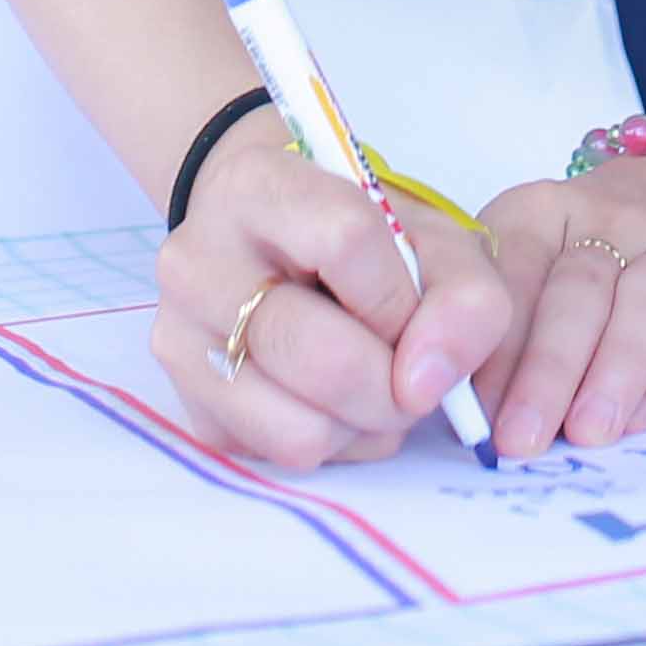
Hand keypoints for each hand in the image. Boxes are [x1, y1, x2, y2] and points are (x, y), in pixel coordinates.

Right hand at [155, 107, 512, 471]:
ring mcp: (181, 339)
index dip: (401, 297)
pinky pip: (282, 459)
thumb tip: (427, 385)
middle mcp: (196, 260)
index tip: (414, 313)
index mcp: (255, 186)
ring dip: (363, 425)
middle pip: (321, 356)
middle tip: (409, 375)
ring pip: (300, 429)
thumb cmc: (364, 244)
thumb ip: (464, 299)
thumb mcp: (432, 241)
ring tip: (372, 386)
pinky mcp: (190, 409)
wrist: (278, 250)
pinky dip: (333, 444)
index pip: (347, 240)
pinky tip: (335, 402)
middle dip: (392, 386)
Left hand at [473, 154, 645, 457]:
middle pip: (576, 292)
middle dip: (544, 370)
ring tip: (586, 434)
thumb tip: (463, 411)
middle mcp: (614, 220)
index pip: (514, 270)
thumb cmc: (600, 252)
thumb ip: (504, 324)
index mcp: (545, 211)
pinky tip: (641, 420)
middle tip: (519, 440)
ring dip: (612, 371)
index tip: (473, 412)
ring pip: (644, 303)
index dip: (492, 344)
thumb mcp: (540, 261)